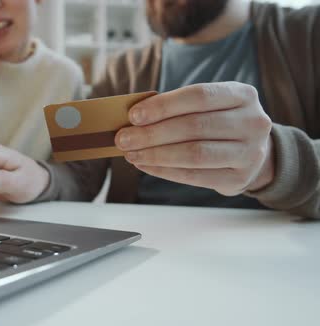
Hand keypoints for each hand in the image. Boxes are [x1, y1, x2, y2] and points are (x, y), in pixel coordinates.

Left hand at [115, 82, 274, 195]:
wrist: (254, 153)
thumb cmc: (218, 123)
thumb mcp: (209, 107)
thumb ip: (178, 108)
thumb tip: (134, 119)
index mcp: (243, 95)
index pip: (199, 96)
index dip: (164, 106)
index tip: (133, 115)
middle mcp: (253, 123)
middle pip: (194, 126)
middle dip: (152, 133)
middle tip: (123, 138)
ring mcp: (250, 153)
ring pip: (194, 154)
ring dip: (156, 154)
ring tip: (130, 153)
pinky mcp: (239, 179)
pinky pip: (194, 176)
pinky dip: (164, 171)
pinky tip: (145, 165)